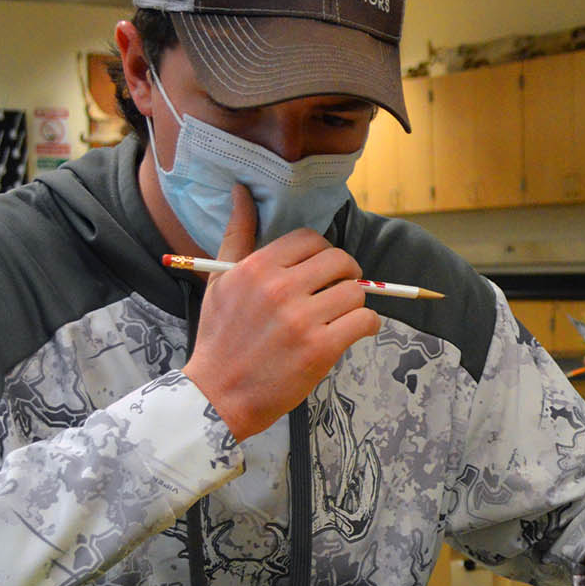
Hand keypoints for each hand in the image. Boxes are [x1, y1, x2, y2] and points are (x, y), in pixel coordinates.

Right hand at [183, 184, 380, 440]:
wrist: (216, 395)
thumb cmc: (219, 338)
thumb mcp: (220, 281)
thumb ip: (236, 234)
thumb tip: (241, 190)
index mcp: (257, 268)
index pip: (311, 239)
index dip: (323, 253)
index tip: (322, 271)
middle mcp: (280, 289)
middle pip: (339, 261)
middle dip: (346, 274)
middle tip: (339, 291)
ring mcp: (302, 320)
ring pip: (356, 292)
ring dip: (356, 303)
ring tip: (343, 315)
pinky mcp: (320, 349)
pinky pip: (364, 321)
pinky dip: (368, 325)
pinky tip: (356, 331)